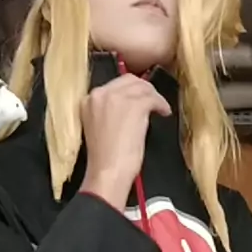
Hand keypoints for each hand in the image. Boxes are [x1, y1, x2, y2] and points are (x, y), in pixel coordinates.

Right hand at [79, 74, 171, 210]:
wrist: (107, 171)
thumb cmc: (103, 159)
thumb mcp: (98, 127)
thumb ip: (107, 111)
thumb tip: (127, 106)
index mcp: (88, 100)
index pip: (113, 85)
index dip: (129, 91)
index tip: (138, 99)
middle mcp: (100, 94)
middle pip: (129, 80)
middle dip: (143, 89)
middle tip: (152, 100)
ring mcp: (117, 98)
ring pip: (143, 87)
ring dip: (154, 96)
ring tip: (160, 108)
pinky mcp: (134, 106)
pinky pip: (153, 98)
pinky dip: (161, 104)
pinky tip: (164, 113)